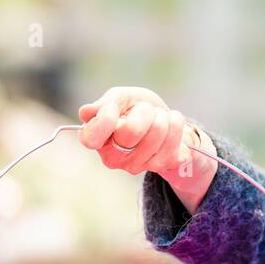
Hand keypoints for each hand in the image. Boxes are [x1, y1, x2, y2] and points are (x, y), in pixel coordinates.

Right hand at [78, 86, 217, 211]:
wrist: (164, 119)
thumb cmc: (136, 109)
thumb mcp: (120, 98)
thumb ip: (105, 103)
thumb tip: (87, 113)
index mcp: (97, 141)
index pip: (91, 138)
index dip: (105, 118)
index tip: (114, 107)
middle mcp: (114, 158)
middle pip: (132, 131)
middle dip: (144, 111)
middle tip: (145, 111)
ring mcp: (138, 165)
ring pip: (158, 131)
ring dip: (162, 116)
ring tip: (158, 119)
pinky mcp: (163, 166)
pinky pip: (176, 137)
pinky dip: (176, 123)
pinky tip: (170, 128)